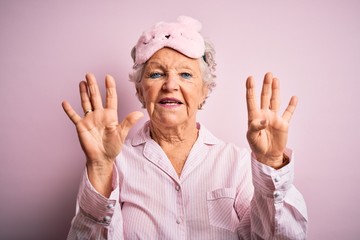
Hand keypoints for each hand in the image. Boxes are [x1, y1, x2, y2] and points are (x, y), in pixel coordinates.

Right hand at [62, 73, 142, 194]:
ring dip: (83, 93)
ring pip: (86, 103)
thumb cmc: (113, 147)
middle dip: (93, 86)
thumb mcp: (122, 134)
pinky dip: (69, 110)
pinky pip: (74, 116)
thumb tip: (140, 113)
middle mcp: (99, 115)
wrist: (102, 158)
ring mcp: (89, 119)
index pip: (110, 98)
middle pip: (96, 97)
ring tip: (81, 82)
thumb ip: (128, 122)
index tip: (108, 76)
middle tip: (90, 74)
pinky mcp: (81, 126)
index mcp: (110, 115)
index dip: (109, 87)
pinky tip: (65, 102)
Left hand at [246, 72, 296, 168]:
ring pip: (275, 101)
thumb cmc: (257, 145)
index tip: (250, 78)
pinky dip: (292, 106)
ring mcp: (274, 118)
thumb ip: (255, 128)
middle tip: (268, 74)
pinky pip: (288, 113)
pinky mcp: (283, 124)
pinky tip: (294, 98)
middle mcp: (264, 114)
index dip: (250, 89)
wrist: (267, 155)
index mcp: (254, 116)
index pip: (251, 100)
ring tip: (276, 79)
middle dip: (266, 85)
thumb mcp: (252, 138)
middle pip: (264, 97)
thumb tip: (264, 120)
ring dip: (276, 90)